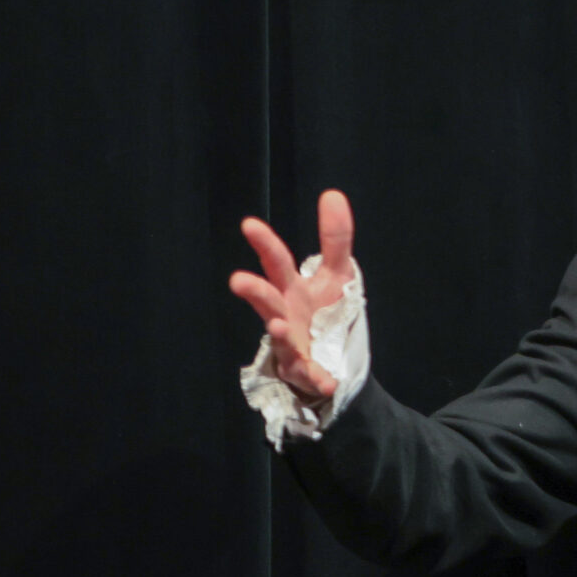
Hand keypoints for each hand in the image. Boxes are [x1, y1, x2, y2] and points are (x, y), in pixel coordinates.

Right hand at [229, 188, 356, 400]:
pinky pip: (313, 377)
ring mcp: (293, 344)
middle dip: (255, 290)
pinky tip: (327, 381)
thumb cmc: (324, 312)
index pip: (277, 261)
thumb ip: (335, 239)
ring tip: (278, 326)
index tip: (249, 225)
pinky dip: (319, 379)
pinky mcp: (308, 371)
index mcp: (292, 288)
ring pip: (280, 337)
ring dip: (278, 331)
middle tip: (238, 281)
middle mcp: (285, 313)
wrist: (331, 360)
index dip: (265, 244)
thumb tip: (332, 194)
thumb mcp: (338, 274)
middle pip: (268, 299)